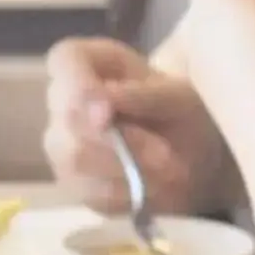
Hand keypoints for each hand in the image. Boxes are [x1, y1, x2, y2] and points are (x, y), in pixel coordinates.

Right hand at [42, 39, 231, 215]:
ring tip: (169, 171)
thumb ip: (141, 95)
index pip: (64, 61)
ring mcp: (61, 143)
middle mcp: (63, 101)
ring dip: (128, 169)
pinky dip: (127, 192)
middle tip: (165, 155)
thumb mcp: (179, 97)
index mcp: (89, 62)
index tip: (108, 114)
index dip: (78, 87)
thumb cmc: (185, 113)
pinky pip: (87, 192)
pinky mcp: (70, 182)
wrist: (194, 159)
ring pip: (74, 160)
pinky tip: (152, 186)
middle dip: (120, 141)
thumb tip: (100, 106)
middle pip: (68, 119)